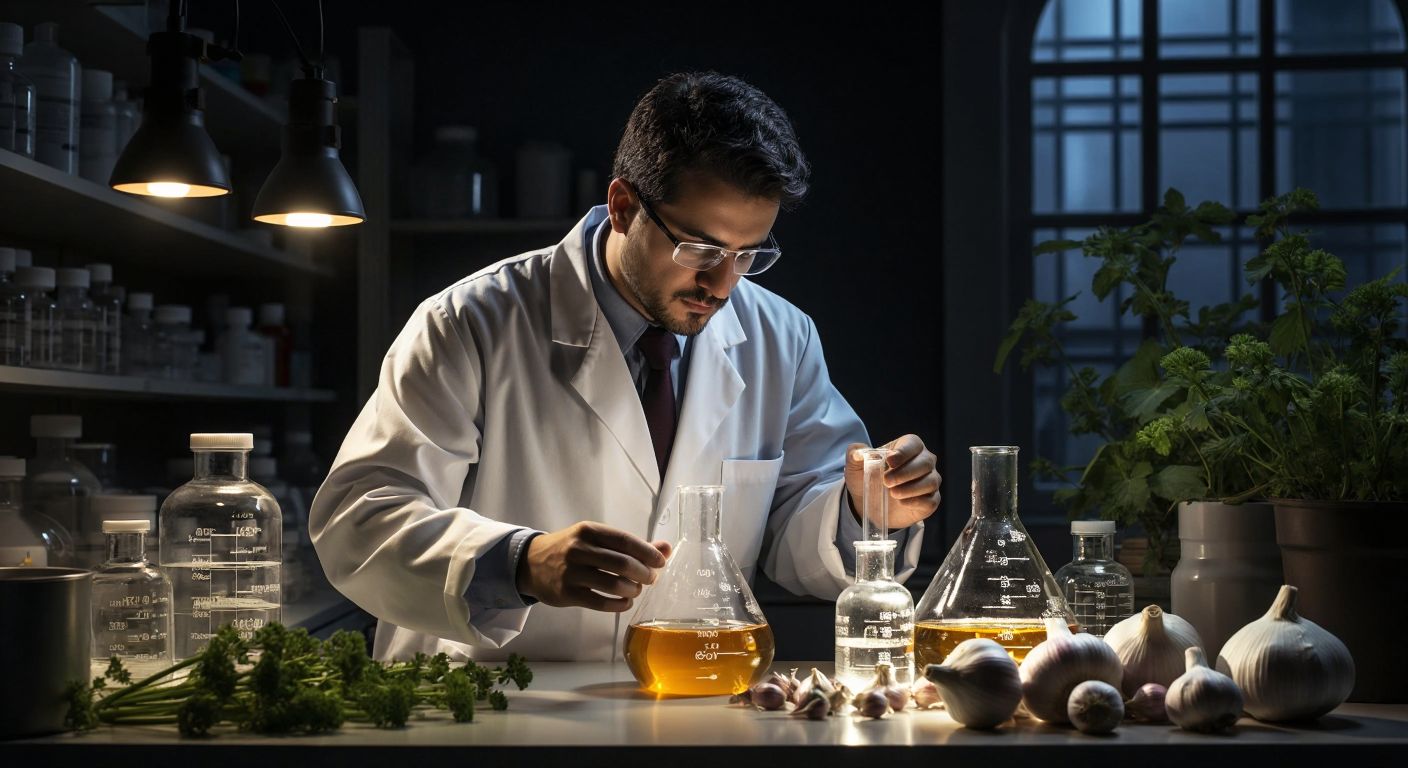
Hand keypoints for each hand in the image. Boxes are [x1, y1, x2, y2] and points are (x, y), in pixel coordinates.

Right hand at [515, 521, 671, 612]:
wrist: (531, 563)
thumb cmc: (572, 549)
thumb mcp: (597, 540)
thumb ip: (631, 545)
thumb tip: (666, 548)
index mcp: (589, 531)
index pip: (625, 540)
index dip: (647, 553)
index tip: (660, 562)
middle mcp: (579, 549)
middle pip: (622, 564)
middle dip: (643, 574)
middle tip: (651, 579)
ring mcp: (571, 572)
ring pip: (613, 584)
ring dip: (632, 590)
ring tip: (636, 590)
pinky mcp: (566, 593)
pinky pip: (600, 603)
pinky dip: (619, 605)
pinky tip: (625, 602)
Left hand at [844, 434, 941, 529]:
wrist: (869, 503)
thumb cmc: (867, 477)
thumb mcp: (856, 466)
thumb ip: (854, 454)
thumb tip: (856, 453)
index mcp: (908, 447)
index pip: (913, 444)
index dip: (903, 452)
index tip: (889, 461)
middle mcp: (924, 461)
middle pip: (926, 462)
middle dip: (906, 472)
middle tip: (886, 481)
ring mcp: (929, 481)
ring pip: (931, 481)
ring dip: (911, 488)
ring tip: (893, 493)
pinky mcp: (930, 500)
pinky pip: (931, 500)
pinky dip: (916, 502)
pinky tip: (902, 502)